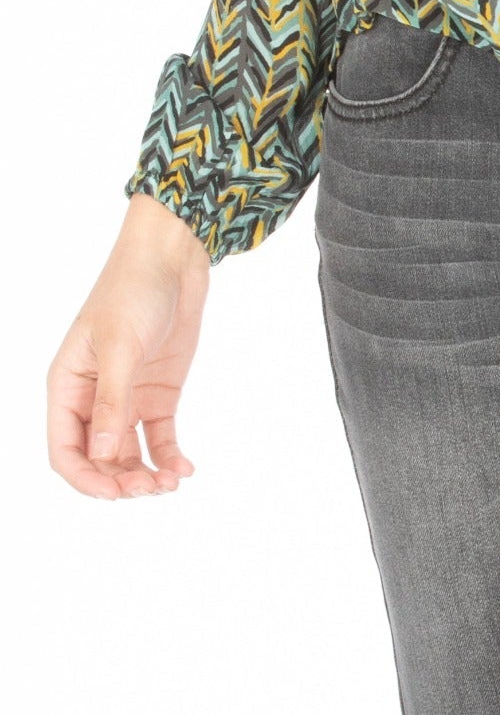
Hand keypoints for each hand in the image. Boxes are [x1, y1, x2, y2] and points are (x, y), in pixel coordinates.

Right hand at [47, 192, 211, 500]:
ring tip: (169, 483)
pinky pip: (158, 437)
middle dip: (120, 480)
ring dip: (145, 474)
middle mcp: (94, 398)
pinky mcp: (158, 392)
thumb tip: (104, 455)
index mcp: (68, 386)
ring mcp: (127, 397)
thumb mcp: (120, 344)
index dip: (85, 478)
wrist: (173, 257)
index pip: (65, 449)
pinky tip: (183, 469)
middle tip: (150, 488)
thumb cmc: (132, 290)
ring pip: (128, 454)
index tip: (114, 493)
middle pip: (98, 459)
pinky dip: (168, 456)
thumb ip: (113, 400)